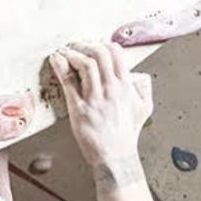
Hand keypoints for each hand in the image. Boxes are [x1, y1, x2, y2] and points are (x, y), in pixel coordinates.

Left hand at [46, 42, 152, 168]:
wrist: (115, 156)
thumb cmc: (126, 135)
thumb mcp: (144, 109)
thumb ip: (144, 90)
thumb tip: (139, 77)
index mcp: (126, 86)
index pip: (116, 53)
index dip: (103, 44)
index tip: (94, 45)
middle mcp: (111, 89)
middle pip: (99, 53)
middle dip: (85, 45)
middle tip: (76, 46)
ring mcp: (95, 98)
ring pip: (85, 64)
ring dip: (72, 53)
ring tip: (65, 52)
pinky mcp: (79, 108)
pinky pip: (68, 81)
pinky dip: (60, 66)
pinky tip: (55, 59)